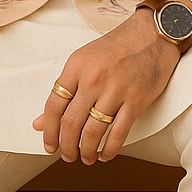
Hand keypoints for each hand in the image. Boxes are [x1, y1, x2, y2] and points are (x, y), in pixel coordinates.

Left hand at [33, 5, 189, 165]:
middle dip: (66, 146)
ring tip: (85, 158)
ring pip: (92, 132)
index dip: (48, 130)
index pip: (54, 105)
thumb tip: (40, 121)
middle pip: (71, 123)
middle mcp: (93, 79)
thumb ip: (64, 89)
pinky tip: (104, 155)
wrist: (151, 34)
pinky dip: (109, 150)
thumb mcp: (83, 60)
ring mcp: (115, 90)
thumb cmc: (116, 47)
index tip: (49, 145)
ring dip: (86, 151)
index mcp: (76, 66)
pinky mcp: (136, 101)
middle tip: (66, 155)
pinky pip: (118, 134)